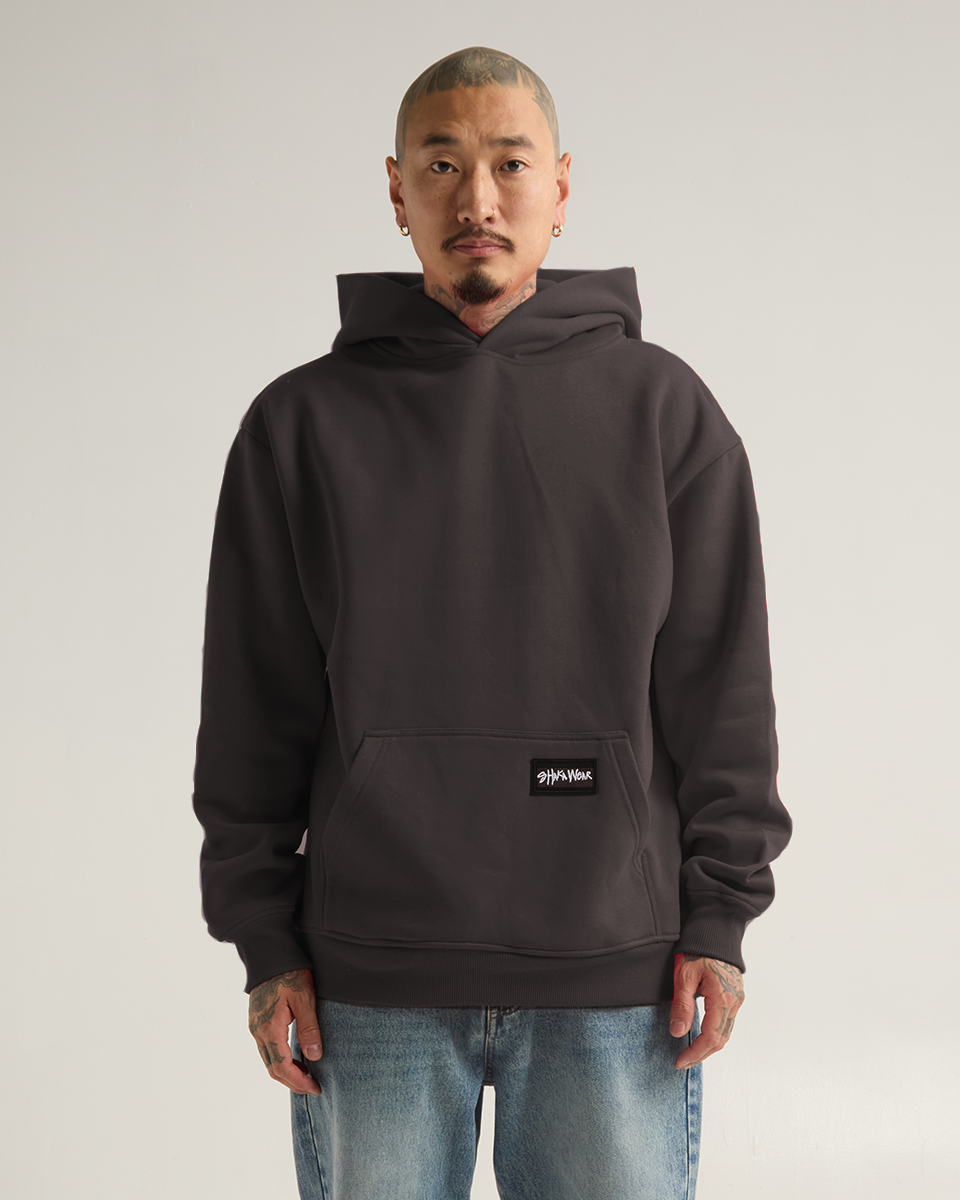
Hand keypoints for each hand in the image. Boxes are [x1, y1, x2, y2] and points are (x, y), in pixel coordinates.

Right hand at [247, 968, 322, 1093]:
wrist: (269, 954)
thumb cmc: (289, 973)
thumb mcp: (304, 999)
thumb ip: (309, 1028)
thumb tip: (314, 1057)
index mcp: (269, 1029)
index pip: (282, 1067)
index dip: (299, 1082)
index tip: (316, 1088)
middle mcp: (258, 1032)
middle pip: (273, 1069)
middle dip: (293, 1082)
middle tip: (313, 1088)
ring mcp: (255, 1027)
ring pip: (268, 1061)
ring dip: (286, 1072)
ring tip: (307, 1075)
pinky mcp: (257, 1021)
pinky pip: (267, 1049)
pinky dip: (280, 1060)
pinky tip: (294, 1057)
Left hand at [670, 952, 743, 1069]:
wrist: (715, 928)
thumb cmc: (698, 948)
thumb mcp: (683, 975)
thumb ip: (682, 1005)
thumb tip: (678, 1032)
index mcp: (722, 998)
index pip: (711, 1037)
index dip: (695, 1053)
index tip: (679, 1061)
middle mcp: (734, 1001)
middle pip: (721, 1039)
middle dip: (702, 1054)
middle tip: (682, 1062)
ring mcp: (737, 998)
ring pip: (725, 1032)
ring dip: (709, 1046)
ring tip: (690, 1053)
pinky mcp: (734, 994)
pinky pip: (727, 1022)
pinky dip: (715, 1033)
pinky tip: (701, 1035)